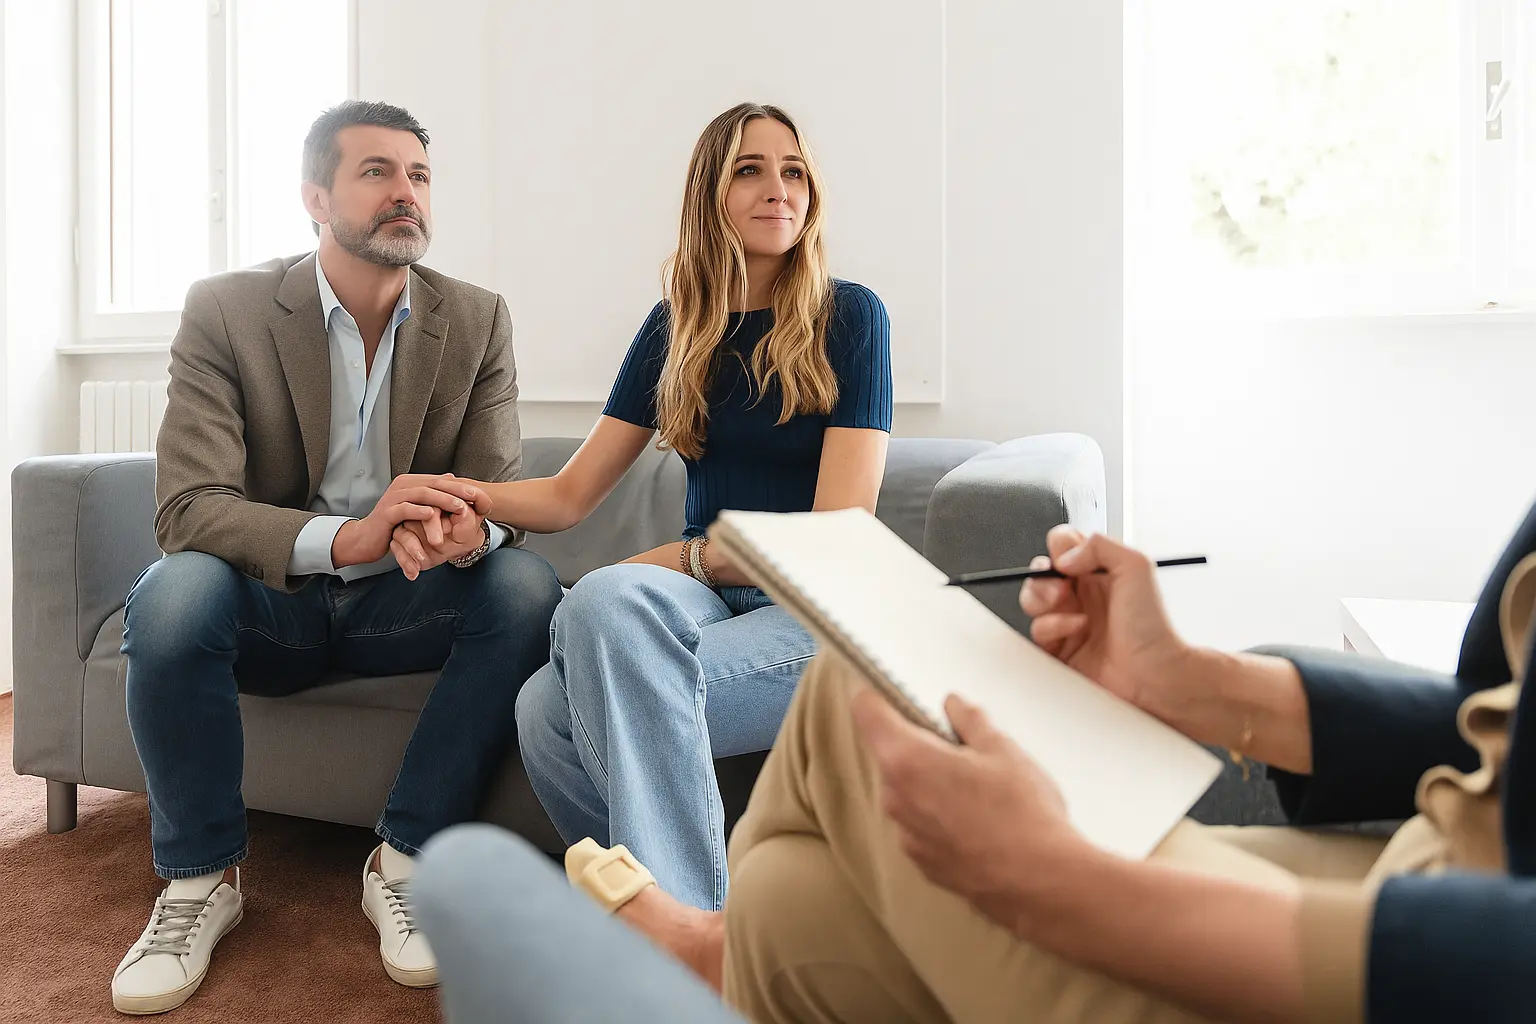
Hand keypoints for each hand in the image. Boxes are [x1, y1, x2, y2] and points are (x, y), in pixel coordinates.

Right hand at [332, 473, 488, 568]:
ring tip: (459, 507)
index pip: (440, 481)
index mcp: (412, 483)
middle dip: (456, 491)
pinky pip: (404, 509)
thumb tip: (452, 479)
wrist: (367, 539)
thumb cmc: (394, 526)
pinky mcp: (386, 513)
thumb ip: (433, 496)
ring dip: (442, 500)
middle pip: (434, 484)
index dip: (461, 487)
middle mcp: (403, 486)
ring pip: (422, 495)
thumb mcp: (417, 510)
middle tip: (476, 497)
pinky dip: (419, 511)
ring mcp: (393, 498)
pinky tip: (432, 514)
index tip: (481, 495)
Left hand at [850, 686, 1084, 932]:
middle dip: (917, 742)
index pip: (866, 711)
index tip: (890, 691)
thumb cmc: (1022, 814)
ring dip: (928, 781)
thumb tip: (953, 706)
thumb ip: (970, 721)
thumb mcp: (1002, 750)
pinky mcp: (921, 861)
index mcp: (906, 759)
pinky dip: (938, 814)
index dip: (876, 695)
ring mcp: (905, 833)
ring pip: (905, 790)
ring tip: (977, 787)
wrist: (1041, 884)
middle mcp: (894, 797)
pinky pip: (919, 822)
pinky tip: (977, 819)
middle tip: (961, 744)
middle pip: (889, 752)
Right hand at [1018, 527, 1194, 723]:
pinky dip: (1051, 627)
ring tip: (1067, 609)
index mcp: (1098, 572)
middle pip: (1041, 573)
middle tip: (1060, 588)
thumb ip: (1100, 545)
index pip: (1063, 546)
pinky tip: (1076, 630)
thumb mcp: (1137, 566)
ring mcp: (1068, 620)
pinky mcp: (1059, 648)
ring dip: (1042, 601)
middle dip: (1042, 577)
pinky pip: (1037, 632)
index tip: (1068, 560)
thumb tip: (1065, 556)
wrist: (1153, 674)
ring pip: (1033, 600)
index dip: (1059, 549)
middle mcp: (1081, 595)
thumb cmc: (1152, 627)